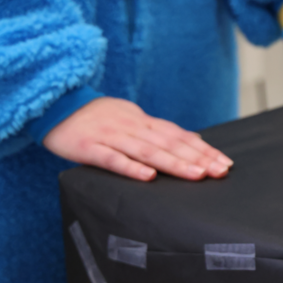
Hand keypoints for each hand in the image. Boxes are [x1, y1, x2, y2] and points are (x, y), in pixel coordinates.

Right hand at [43, 97, 232, 181]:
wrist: (57, 105)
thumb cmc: (101, 118)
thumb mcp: (134, 119)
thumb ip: (161, 132)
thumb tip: (194, 139)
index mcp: (145, 122)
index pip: (180, 136)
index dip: (203, 149)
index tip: (225, 163)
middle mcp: (134, 127)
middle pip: (170, 144)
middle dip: (197, 158)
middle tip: (220, 172)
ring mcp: (112, 136)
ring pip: (148, 151)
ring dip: (174, 163)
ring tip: (196, 175)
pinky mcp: (90, 148)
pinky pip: (112, 159)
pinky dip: (131, 168)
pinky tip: (148, 178)